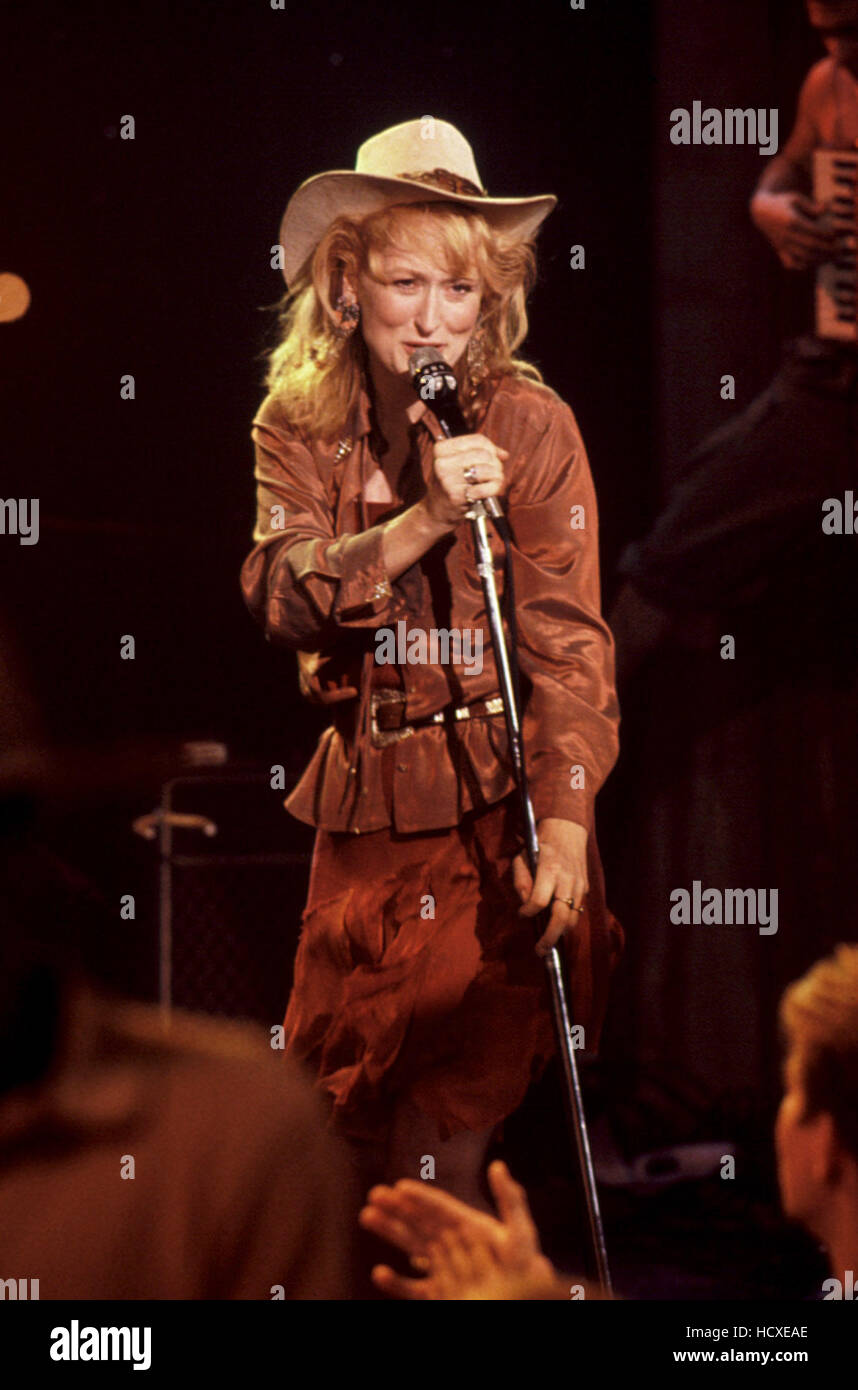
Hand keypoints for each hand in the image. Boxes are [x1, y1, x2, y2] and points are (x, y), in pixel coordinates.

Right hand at [359, 1160, 563, 1300]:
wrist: (522, 1296)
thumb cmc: (524, 1263)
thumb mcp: (520, 1229)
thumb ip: (509, 1199)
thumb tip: (498, 1165)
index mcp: (466, 1223)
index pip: (438, 1206)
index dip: (420, 1197)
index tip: (400, 1187)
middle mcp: (450, 1241)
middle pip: (418, 1220)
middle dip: (396, 1207)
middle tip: (373, 1195)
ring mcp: (443, 1266)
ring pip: (410, 1245)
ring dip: (389, 1231)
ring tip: (367, 1215)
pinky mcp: (439, 1294)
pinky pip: (412, 1289)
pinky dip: (395, 1283)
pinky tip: (380, 1274)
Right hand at [422, 433, 508, 528]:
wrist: (437, 510)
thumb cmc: (453, 485)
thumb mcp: (460, 463)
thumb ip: (481, 454)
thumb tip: (503, 454)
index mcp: (442, 449)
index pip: (477, 440)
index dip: (491, 449)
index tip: (492, 458)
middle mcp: (442, 463)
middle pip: (484, 454)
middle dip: (496, 464)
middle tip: (495, 473)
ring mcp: (447, 479)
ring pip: (486, 469)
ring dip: (497, 477)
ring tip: (494, 482)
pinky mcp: (455, 495)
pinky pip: (484, 488)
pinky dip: (492, 490)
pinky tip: (490, 492)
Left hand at [512, 817, 588, 955]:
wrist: (567, 830)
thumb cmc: (539, 845)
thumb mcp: (522, 857)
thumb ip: (521, 881)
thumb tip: (525, 906)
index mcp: (549, 869)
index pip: (539, 900)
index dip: (528, 912)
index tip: (522, 914)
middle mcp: (567, 879)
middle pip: (561, 916)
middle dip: (549, 937)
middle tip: (540, 951)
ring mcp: (579, 885)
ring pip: (573, 918)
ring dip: (560, 934)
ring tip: (547, 943)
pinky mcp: (586, 888)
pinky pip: (577, 911)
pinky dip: (567, 922)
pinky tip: (557, 927)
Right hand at [750, 190, 836, 269]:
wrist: (762, 213)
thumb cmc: (784, 203)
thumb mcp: (796, 199)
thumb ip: (812, 206)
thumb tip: (827, 209)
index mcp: (791, 221)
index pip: (812, 231)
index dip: (826, 236)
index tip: (835, 236)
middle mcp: (786, 235)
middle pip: (810, 246)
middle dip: (827, 249)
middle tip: (839, 249)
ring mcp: (782, 246)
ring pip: (802, 258)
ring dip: (819, 259)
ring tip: (832, 257)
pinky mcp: (780, 252)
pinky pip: (792, 264)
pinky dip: (805, 266)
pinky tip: (816, 261)